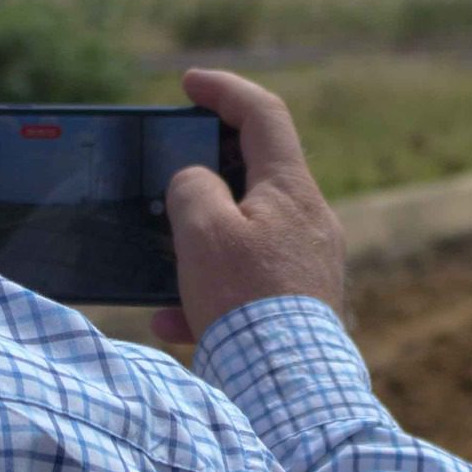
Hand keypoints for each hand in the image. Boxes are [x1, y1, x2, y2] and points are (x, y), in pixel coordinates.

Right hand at [152, 69, 344, 345]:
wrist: (287, 387)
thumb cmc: (246, 301)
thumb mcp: (204, 229)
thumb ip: (192, 188)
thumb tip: (195, 185)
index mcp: (291, 190)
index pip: (263, 114)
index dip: (224, 90)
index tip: (188, 84)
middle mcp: (310, 221)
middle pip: (256, 173)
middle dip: (206, 171)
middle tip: (169, 172)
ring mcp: (308, 264)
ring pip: (245, 234)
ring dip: (200, 242)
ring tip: (162, 260)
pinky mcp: (298, 305)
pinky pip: (247, 287)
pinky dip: (207, 295)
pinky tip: (173, 322)